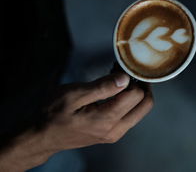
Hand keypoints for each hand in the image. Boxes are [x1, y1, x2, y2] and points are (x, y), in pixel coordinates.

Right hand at [0, 72, 152, 171]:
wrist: (42, 136)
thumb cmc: (53, 113)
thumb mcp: (73, 94)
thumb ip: (102, 87)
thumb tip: (125, 78)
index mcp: (106, 119)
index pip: (137, 95)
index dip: (132, 78)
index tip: (120, 67)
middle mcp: (115, 129)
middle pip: (146, 104)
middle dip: (141, 85)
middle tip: (126, 72)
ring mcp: (115, 133)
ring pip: (141, 110)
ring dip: (135, 93)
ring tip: (118, 79)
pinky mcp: (113, 133)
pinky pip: (131, 115)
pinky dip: (129, 101)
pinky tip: (115, 90)